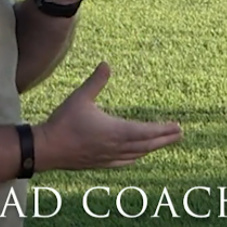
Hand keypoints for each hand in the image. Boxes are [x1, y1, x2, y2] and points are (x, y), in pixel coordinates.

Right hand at [34, 62, 181, 171]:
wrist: (46, 149)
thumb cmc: (63, 122)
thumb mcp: (80, 97)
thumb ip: (96, 81)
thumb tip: (106, 63)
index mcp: (115, 131)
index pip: (146, 131)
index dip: (163, 130)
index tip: (178, 127)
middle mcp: (116, 147)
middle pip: (147, 145)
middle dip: (164, 139)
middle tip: (180, 134)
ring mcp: (108, 157)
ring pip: (137, 154)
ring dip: (152, 148)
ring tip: (164, 143)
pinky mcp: (100, 163)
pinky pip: (124, 162)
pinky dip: (136, 157)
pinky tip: (138, 157)